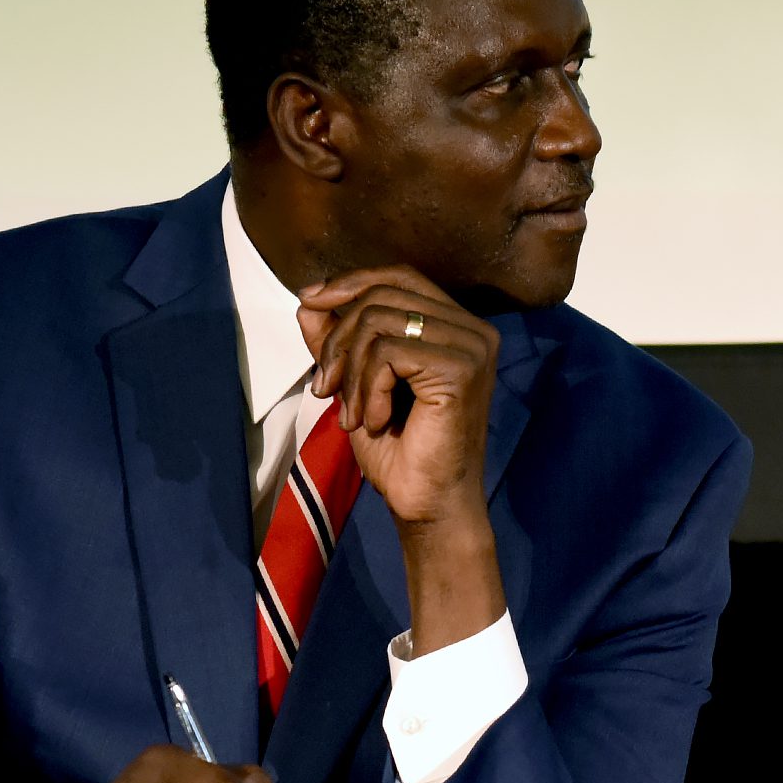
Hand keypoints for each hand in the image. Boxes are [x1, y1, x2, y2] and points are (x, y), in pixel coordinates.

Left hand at [297, 267, 500, 531]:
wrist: (426, 505)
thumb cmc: (399, 450)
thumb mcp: (356, 383)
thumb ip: (339, 340)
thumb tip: (309, 300)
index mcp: (456, 327)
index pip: (398, 277)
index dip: (349, 282)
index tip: (310, 304)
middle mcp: (473, 329)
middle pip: (383, 295)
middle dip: (338, 339)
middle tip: (324, 389)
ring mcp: (472, 347)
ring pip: (380, 321)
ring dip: (350, 371)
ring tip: (352, 414)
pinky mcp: (462, 368)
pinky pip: (388, 351)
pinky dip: (368, 388)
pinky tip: (377, 422)